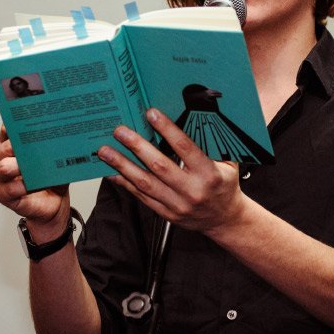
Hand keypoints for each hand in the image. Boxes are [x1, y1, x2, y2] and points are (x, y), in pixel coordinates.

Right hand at [0, 125, 69, 229]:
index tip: (29, 120)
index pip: (8, 128)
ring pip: (4, 167)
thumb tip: (61, 134)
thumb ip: (52, 146)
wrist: (54, 202)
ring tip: (32, 167)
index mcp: (9, 144)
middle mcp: (0, 158)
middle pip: (5, 147)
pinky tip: (30, 186)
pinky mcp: (2, 194)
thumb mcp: (53, 158)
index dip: (16, 123)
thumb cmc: (50, 177)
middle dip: (20, 146)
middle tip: (34, 145)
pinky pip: (9, 189)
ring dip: (19, 166)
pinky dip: (21, 187)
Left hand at [96, 108, 242, 235]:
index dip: (167, 129)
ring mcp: (177, 204)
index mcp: (209, 174)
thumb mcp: (227, 163)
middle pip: (159, 165)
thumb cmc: (224, 185)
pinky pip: (141, 196)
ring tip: (105, 151)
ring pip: (144, 182)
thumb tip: (191, 117)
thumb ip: (210, 144)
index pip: (185, 148)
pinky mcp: (166, 213)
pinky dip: (124, 183)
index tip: (151, 113)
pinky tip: (111, 171)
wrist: (225, 220)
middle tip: (120, 131)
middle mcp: (191, 190)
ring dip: (122, 165)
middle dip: (137, 146)